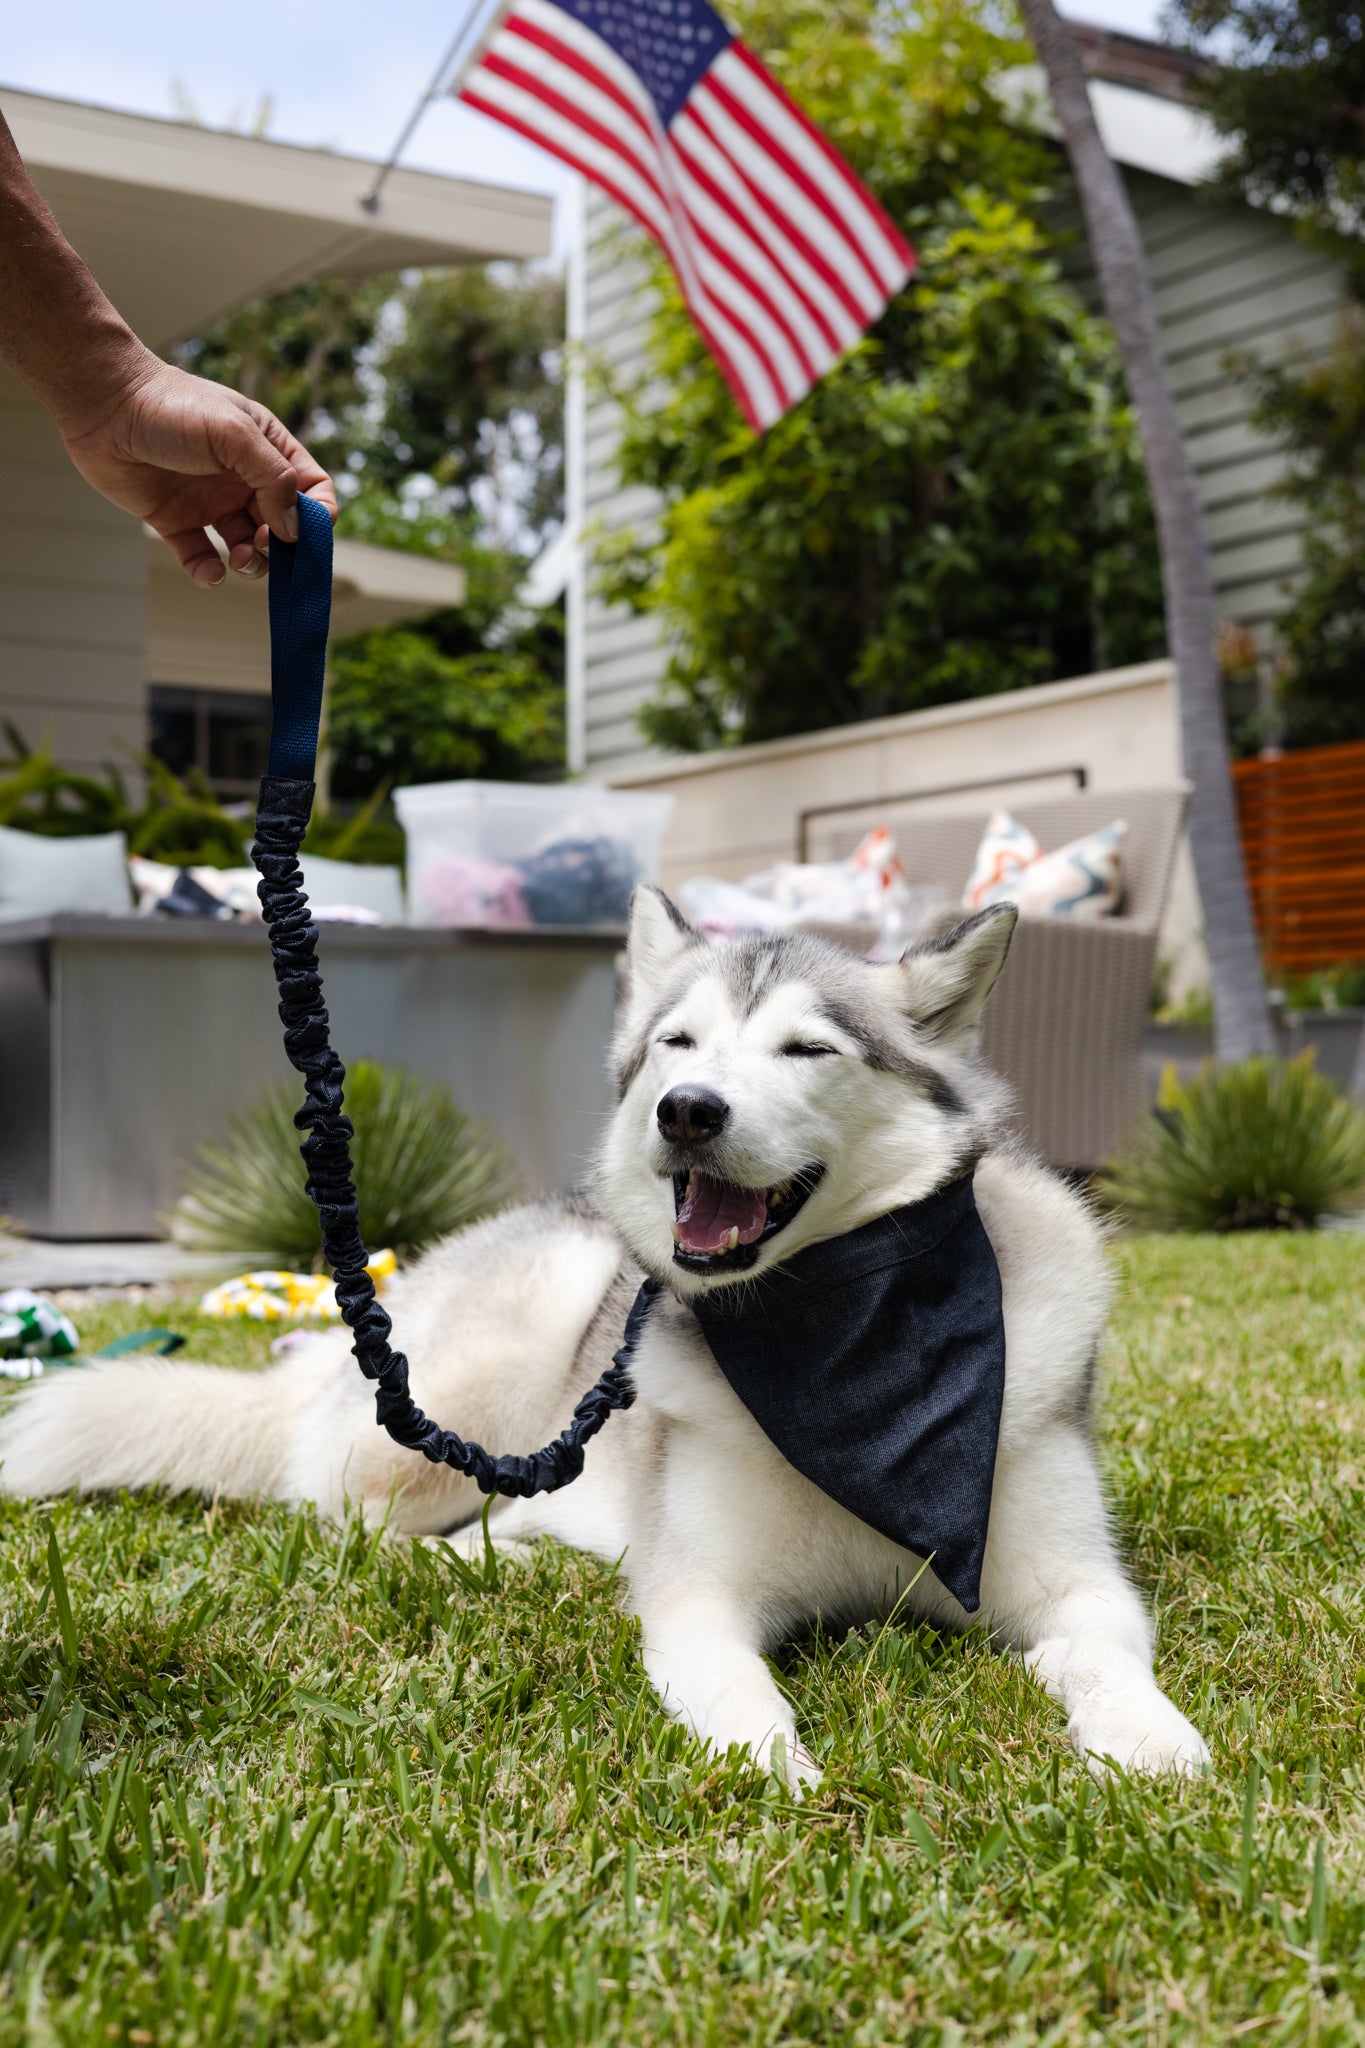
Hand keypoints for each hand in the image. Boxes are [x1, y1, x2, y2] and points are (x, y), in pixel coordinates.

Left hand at [60, 356, 337, 586]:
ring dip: (251, 563)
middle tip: (261, 544)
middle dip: (280, 546)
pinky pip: (202, 558)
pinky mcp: (176, 521)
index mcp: (266, 449)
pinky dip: (209, 573)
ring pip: (247, 548)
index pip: (312, 489)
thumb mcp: (236, 434)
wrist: (103, 407)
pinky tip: (210, 571)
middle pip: (282, 526)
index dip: (316, 515)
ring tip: (238, 559)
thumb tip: (294, 530)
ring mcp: (210, 501)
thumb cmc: (172, 408)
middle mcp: (242, 478)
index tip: (301, 532)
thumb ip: (275, 479)